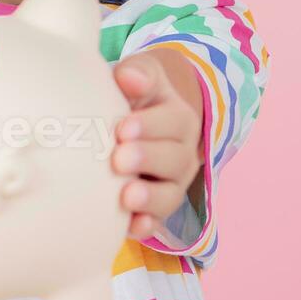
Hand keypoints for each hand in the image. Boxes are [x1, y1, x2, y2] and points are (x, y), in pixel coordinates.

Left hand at [108, 50, 203, 238]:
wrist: (136, 117)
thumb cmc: (133, 94)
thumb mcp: (140, 76)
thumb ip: (138, 73)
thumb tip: (128, 77)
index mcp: (178, 116)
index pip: (172, 121)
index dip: (150, 126)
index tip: (122, 128)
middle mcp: (182, 151)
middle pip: (174, 159)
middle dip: (147, 159)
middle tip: (118, 159)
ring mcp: (172, 181)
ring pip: (170, 193)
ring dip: (149, 197)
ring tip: (126, 197)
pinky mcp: (157, 206)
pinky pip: (158, 220)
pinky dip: (146, 225)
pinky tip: (131, 226)